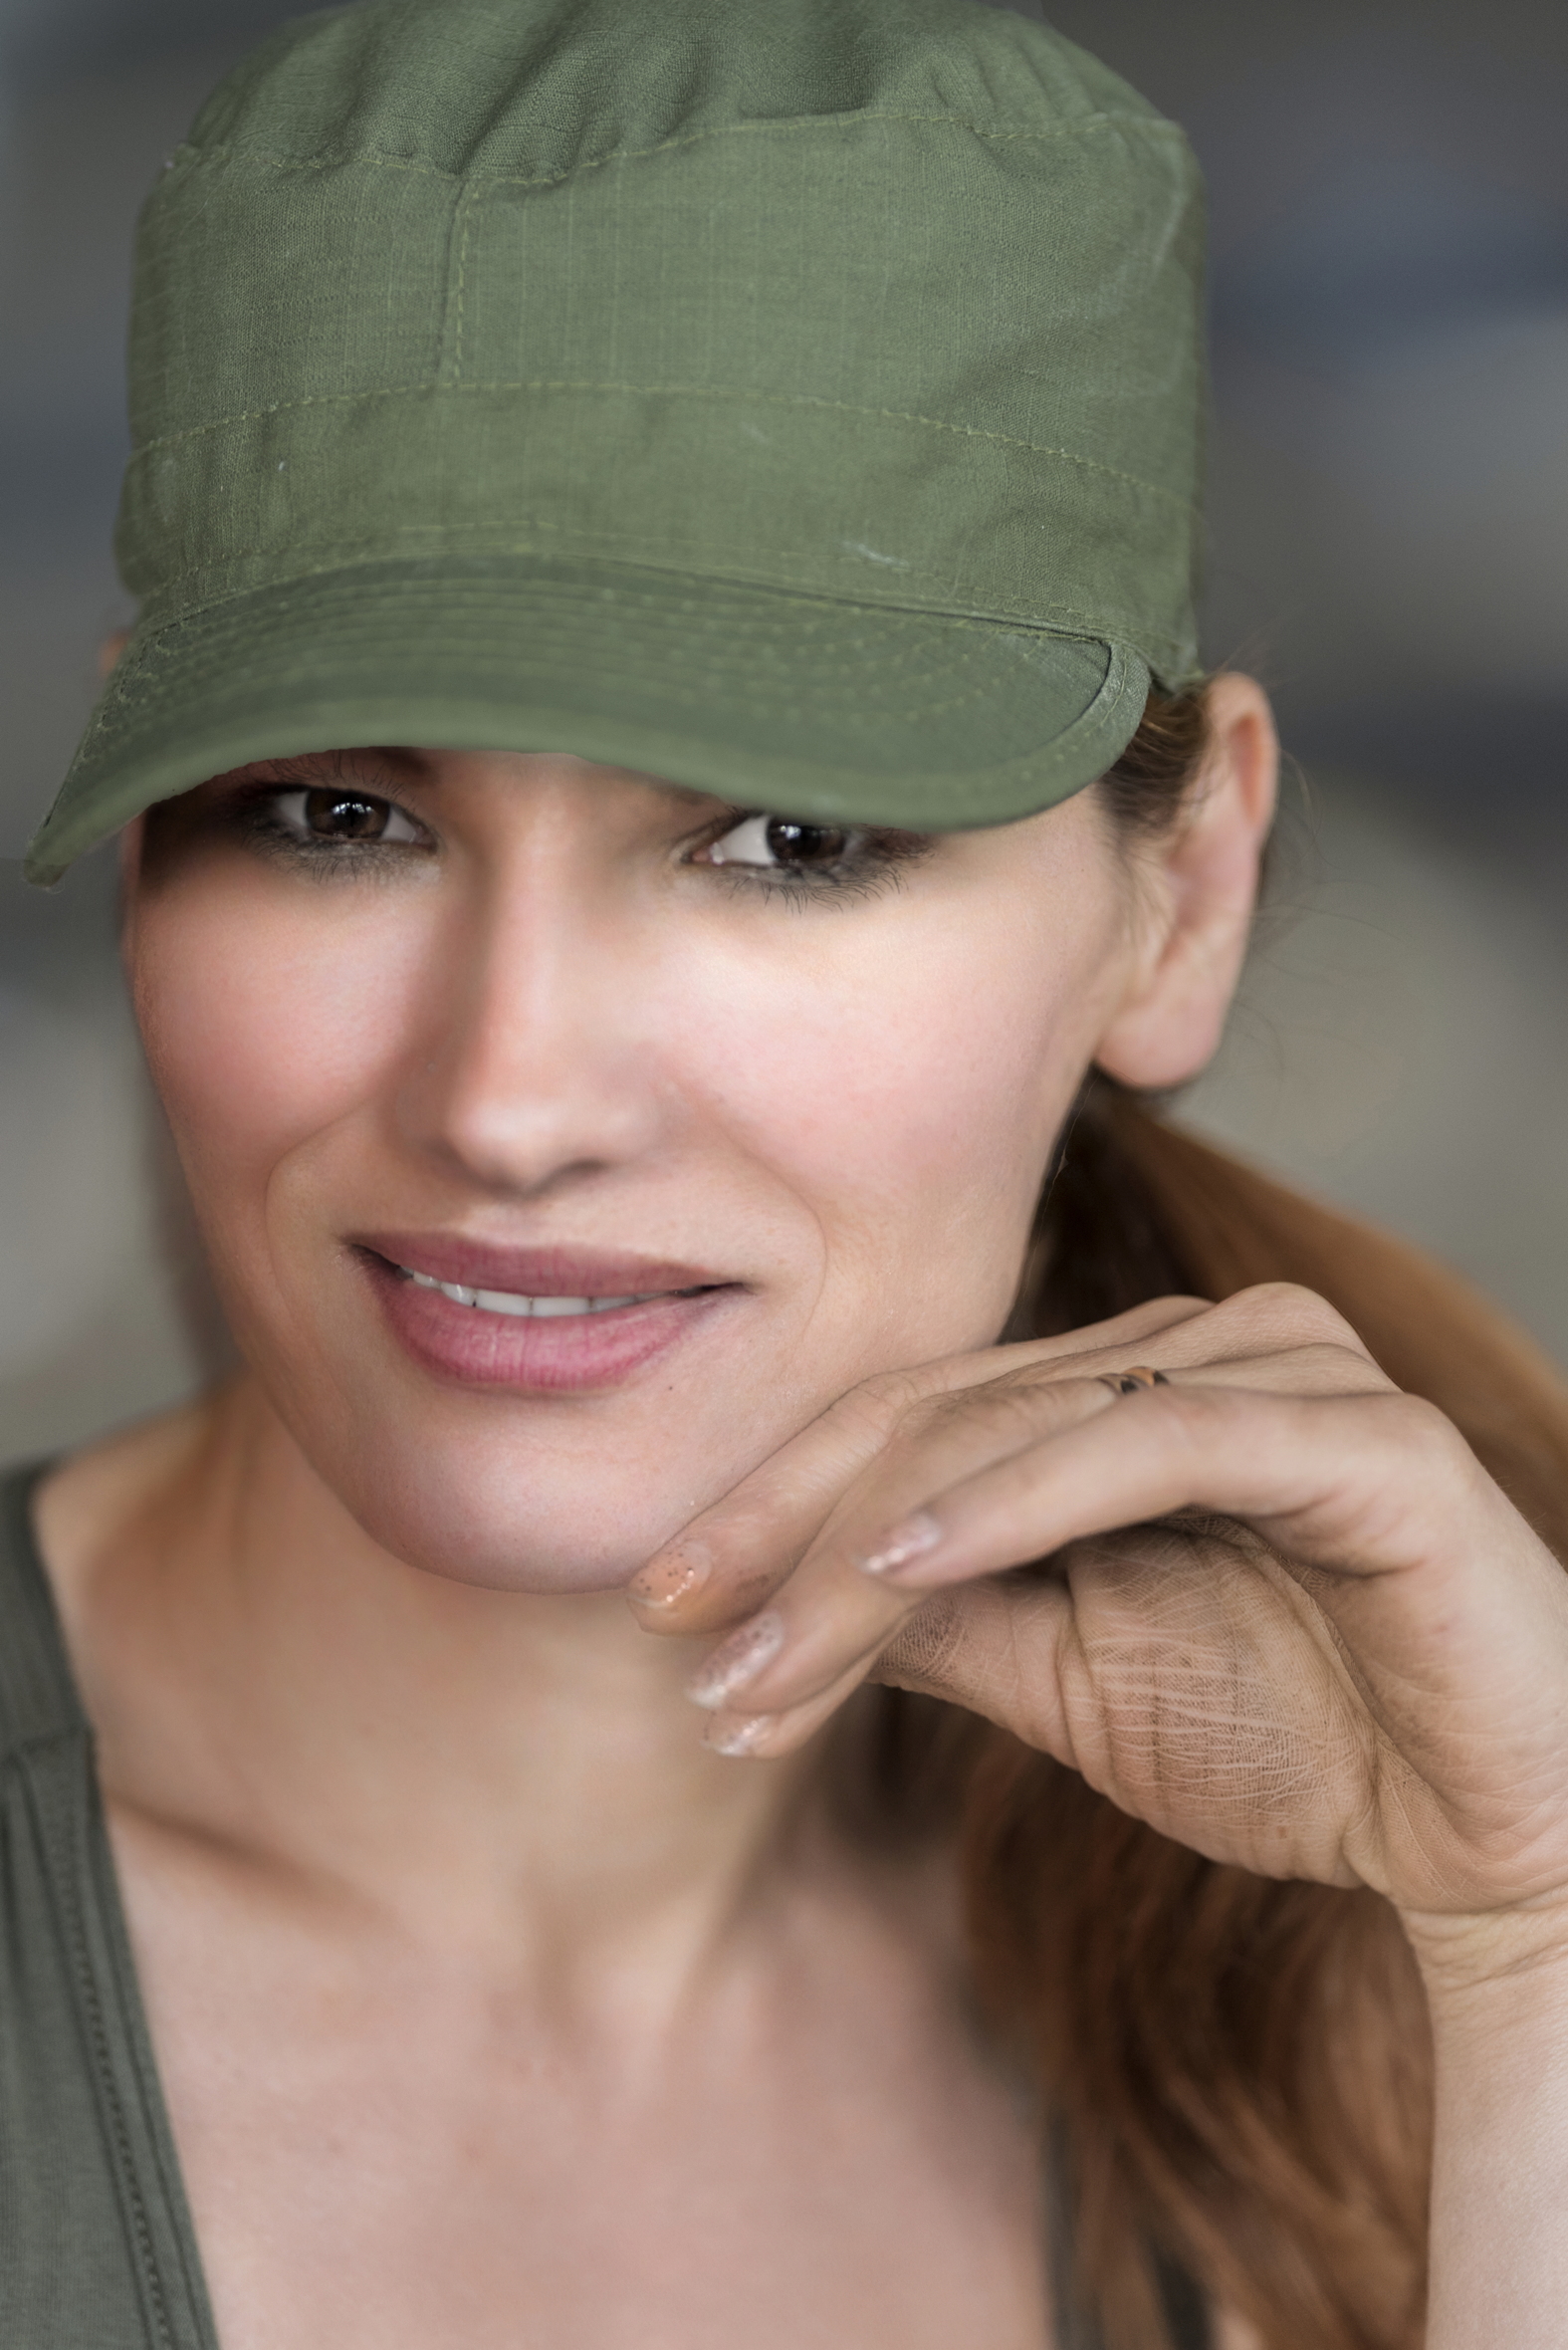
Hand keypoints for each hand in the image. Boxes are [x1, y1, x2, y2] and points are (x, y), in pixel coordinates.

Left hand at [630, 1284, 1567, 1965]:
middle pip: (941, 1415)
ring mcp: (1284, 1372)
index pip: (917, 1420)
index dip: (777, 1504)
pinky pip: (1149, 1446)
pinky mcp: (1359, 1436)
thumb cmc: (1300, 1745)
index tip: (666, 1606)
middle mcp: (1201, 1347)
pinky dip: (1014, 1500)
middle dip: (793, 1531)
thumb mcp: (1071, 1682)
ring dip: (865, 1542)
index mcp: (1133, 1389)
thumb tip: (777, 1599)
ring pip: (1017, 1428)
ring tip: (758, 1646)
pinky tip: (901, 1563)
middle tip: (680, 1629)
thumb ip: (944, 1619)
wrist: (1498, 1846)